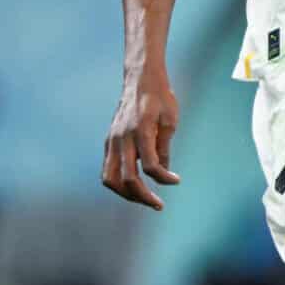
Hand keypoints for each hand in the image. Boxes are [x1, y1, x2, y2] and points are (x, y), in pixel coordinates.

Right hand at [102, 71, 181, 209]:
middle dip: (143, 197)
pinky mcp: (108, 142)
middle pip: (127, 179)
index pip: (150, 166)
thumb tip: (163, 173)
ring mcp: (112, 141)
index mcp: (141, 131)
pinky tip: (134, 187)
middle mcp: (122, 138)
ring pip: (110, 178)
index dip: (164, 179)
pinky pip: (107, 169)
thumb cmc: (160, 98)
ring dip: (126, 194)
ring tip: (143, 199)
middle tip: (158, 205)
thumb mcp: (170, 121)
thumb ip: (164, 148)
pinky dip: (119, 183)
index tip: (176, 180)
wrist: (140, 80)